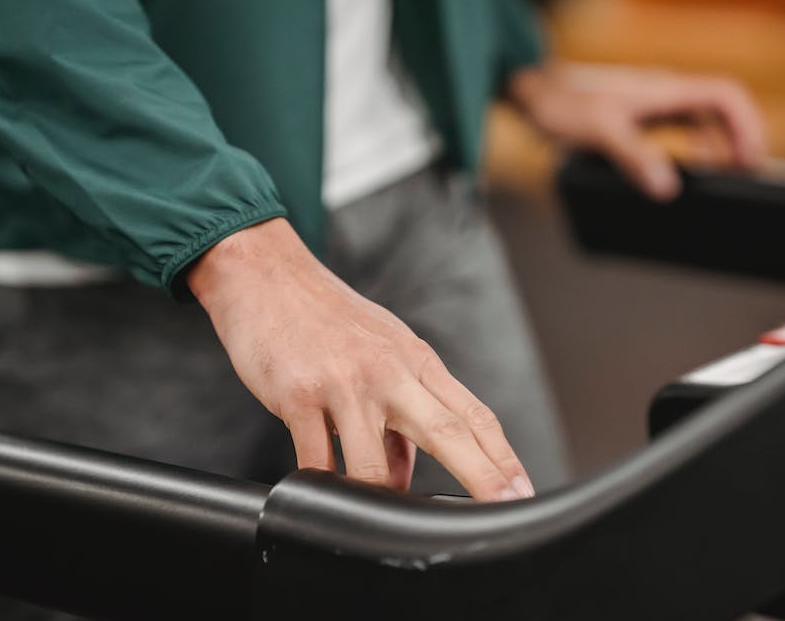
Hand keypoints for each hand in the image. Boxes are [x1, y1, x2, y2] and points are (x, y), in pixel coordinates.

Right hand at [187, 218, 534, 501]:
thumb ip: (397, 419)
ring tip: (374, 512)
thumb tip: (406, 481)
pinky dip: (321, 486)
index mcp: (416, 361)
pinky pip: (316, 463)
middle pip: (448, 433)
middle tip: (505, 509)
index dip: (501, 457)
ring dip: (379, 500)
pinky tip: (319, 489)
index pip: (473, 414)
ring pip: (373, 467)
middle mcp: (389, 370)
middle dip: (482, 477)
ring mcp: (344, 382)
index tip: (521, 492)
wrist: (263, 272)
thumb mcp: (378, 355)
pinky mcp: (298, 395)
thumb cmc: (325, 318)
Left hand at [508, 63, 766, 200]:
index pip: (726, 95)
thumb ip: (634, 158)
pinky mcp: (638, 114)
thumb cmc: (559, 104)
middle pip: (721, 109)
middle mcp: (663, 92)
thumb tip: (668, 189)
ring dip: (719, 146)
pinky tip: (686, 174)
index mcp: (663, 90)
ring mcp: (652, 102)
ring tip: (726, 180)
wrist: (528, 90)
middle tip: (747, 178)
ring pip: (702, 120)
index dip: (748, 126)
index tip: (752, 162)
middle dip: (740, 140)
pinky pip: (680, 129)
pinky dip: (693, 150)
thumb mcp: (597, 132)